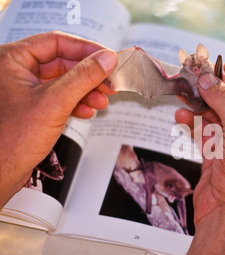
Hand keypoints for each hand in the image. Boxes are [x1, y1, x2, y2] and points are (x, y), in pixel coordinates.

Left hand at [0, 31, 117, 205]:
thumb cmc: (12, 139)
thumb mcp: (55, 102)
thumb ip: (84, 77)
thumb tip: (107, 59)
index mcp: (11, 59)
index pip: (56, 42)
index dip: (85, 49)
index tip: (108, 58)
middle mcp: (16, 71)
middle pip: (62, 63)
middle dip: (89, 76)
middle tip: (110, 84)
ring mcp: (23, 90)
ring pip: (63, 82)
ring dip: (86, 91)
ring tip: (102, 102)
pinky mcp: (31, 108)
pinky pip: (59, 98)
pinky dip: (76, 104)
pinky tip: (87, 112)